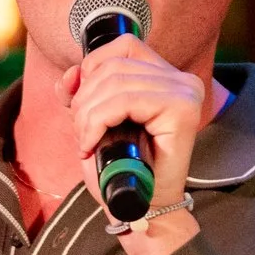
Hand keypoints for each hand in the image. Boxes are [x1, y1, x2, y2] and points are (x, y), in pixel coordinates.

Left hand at [61, 36, 213, 254]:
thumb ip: (82, 93)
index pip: (124, 46)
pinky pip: (124, 100)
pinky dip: (97, 121)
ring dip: (88, 114)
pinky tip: (92, 144)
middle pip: (115, 66)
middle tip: (80, 134)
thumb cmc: (122, 169)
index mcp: (167, 76)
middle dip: (84, 100)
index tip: (78, 102)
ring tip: (85, 141)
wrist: (142, 208)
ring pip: (116, 83)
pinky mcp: (181, 108)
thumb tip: (69, 74)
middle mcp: (182, 79)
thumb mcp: (95, 122)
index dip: (91, 66)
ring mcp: (185, 91)